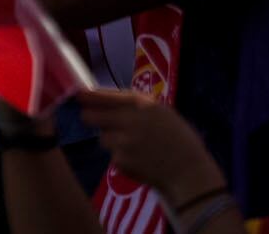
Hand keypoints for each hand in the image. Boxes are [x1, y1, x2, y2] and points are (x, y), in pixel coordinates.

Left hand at [79, 88, 226, 209]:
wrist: (189, 173)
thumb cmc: (181, 142)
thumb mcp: (163, 114)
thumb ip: (137, 107)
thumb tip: (110, 102)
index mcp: (143, 104)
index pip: (107, 96)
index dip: (91, 96)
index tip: (78, 94)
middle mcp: (129, 120)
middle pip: (93, 116)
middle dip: (90, 118)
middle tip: (89, 118)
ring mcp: (123, 141)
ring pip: (103, 138)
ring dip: (112, 142)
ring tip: (134, 148)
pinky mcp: (121, 161)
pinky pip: (113, 157)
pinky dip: (122, 160)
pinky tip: (139, 162)